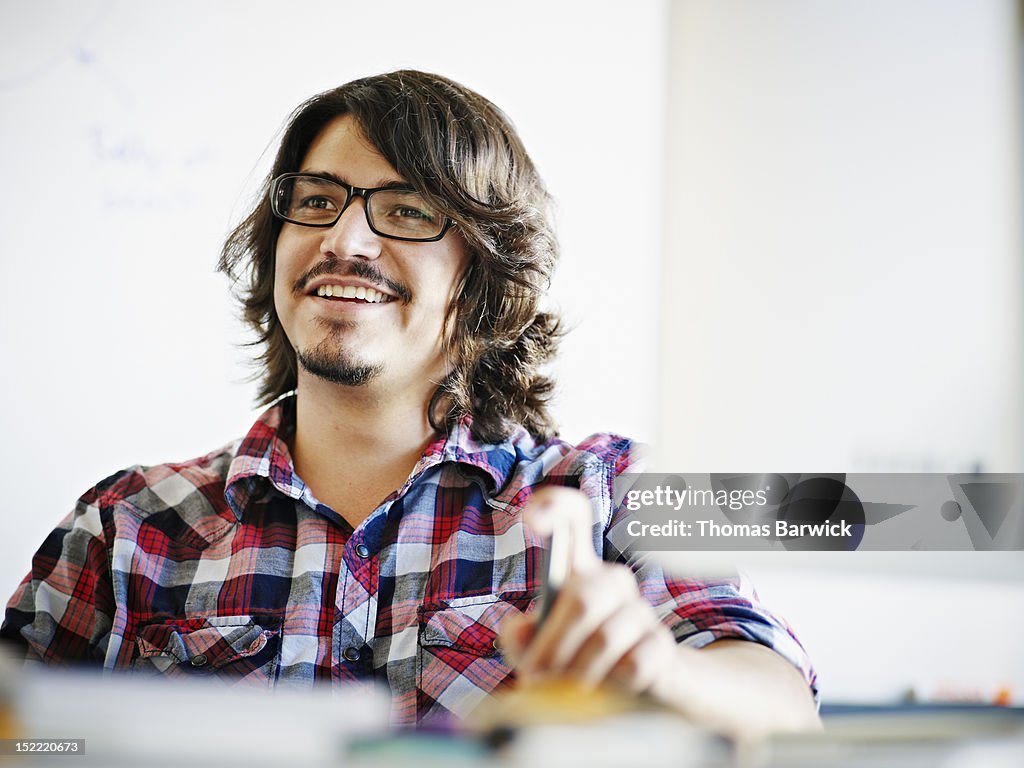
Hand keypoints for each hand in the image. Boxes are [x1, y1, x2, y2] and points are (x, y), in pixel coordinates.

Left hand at [499, 487, 678, 693]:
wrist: (628, 698)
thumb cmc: (573, 664)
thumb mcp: (536, 652)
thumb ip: (519, 639)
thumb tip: (524, 630)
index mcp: (577, 570)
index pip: (573, 516)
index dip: (553, 507)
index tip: (531, 522)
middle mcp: (611, 581)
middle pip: (583, 598)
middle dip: (553, 646)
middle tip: (537, 674)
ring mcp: (640, 611)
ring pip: (604, 638)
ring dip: (577, 674)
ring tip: (567, 691)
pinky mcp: (660, 645)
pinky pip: (631, 666)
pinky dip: (609, 687)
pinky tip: (605, 690)